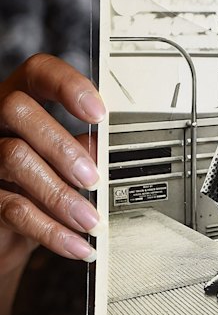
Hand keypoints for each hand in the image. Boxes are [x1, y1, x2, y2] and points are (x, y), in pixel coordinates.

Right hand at [0, 54, 105, 276]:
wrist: (7, 230)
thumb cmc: (40, 179)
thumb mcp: (64, 159)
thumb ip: (84, 147)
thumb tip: (109, 150)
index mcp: (22, 98)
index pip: (38, 71)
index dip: (68, 85)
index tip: (99, 112)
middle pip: (18, 110)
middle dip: (60, 144)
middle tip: (93, 177)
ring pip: (14, 158)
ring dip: (60, 193)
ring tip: (91, 220)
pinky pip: (12, 207)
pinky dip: (50, 229)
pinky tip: (76, 243)